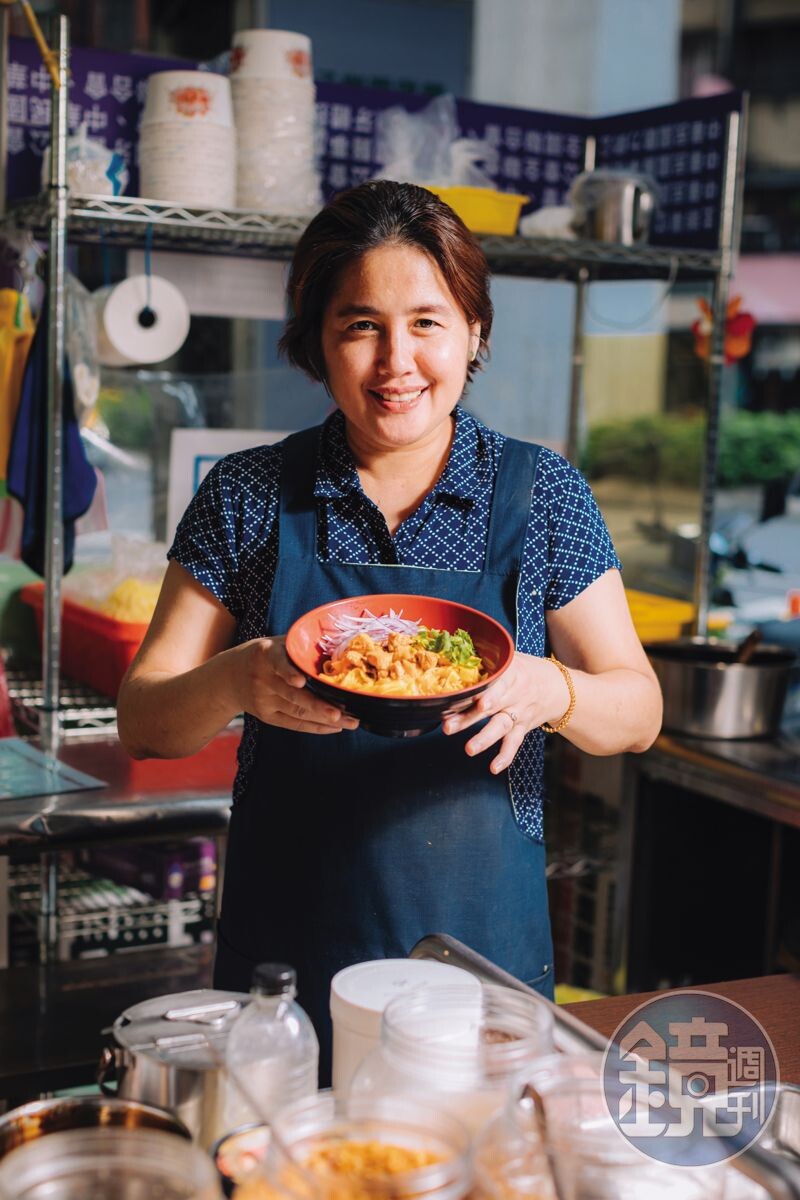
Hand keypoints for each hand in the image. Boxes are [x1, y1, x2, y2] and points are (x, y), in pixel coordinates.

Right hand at [237, 636, 358, 734]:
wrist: (229, 677)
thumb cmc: (264, 656)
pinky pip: (294, 724)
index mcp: (266, 655)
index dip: (289, 672)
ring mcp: (264, 701)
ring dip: (325, 719)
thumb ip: (298, 647)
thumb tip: (339, 648)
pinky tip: (335, 727)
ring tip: (350, 722)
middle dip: (318, 706)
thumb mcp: (275, 644)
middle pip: (293, 696)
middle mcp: (263, 679)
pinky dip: (316, 727)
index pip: (278, 664)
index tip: (301, 681)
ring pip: (297, 713)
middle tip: (340, 714)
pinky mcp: (267, 716)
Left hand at [442, 652, 569, 772]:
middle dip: (469, 717)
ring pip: (501, 726)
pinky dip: (505, 756)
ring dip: (484, 738)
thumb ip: (486, 660)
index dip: (486, 692)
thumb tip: (451, 654)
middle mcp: (515, 694)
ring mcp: (519, 713)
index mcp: (511, 674)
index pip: (496, 682)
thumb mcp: (510, 659)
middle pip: (491, 706)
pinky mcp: (523, 727)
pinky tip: (494, 768)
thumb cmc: (526, 670)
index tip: (473, 699)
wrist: (558, 687)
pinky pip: (514, 743)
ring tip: (469, 749)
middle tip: (448, 726)